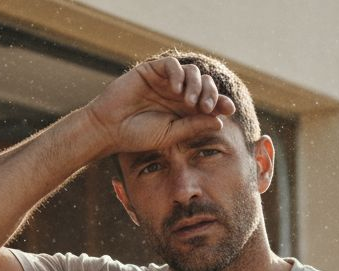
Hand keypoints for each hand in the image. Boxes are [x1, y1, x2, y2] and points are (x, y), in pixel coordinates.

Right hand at [83, 57, 237, 156]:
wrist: (109, 129)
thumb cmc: (138, 136)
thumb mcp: (171, 134)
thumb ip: (194, 126)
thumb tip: (220, 121)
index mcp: (184, 110)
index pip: (209, 102)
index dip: (221, 103)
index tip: (229, 110)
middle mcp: (177, 93)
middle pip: (204, 84)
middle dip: (211, 93)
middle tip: (208, 107)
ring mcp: (165, 81)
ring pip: (191, 72)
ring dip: (196, 85)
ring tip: (190, 101)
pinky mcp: (151, 71)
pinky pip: (171, 65)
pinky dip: (177, 74)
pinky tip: (175, 89)